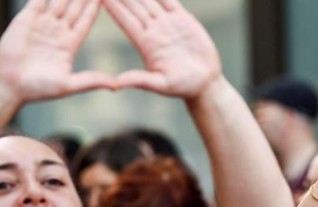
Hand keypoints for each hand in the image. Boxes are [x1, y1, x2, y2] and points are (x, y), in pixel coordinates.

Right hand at [0, 0, 115, 102]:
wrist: (9, 86)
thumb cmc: (38, 89)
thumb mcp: (69, 85)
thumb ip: (91, 81)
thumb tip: (117, 87)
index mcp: (70, 44)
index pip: (86, 19)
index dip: (96, 6)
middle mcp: (58, 31)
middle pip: (75, 6)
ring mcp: (42, 24)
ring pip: (59, 0)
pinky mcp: (26, 19)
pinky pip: (38, 0)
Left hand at [103, 0, 220, 97]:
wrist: (205, 82)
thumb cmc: (183, 87)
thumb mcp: (160, 85)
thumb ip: (139, 80)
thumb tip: (116, 84)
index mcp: (145, 44)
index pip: (124, 20)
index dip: (112, 6)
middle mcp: (153, 31)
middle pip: (133, 5)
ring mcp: (167, 23)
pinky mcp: (182, 19)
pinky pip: (168, 0)